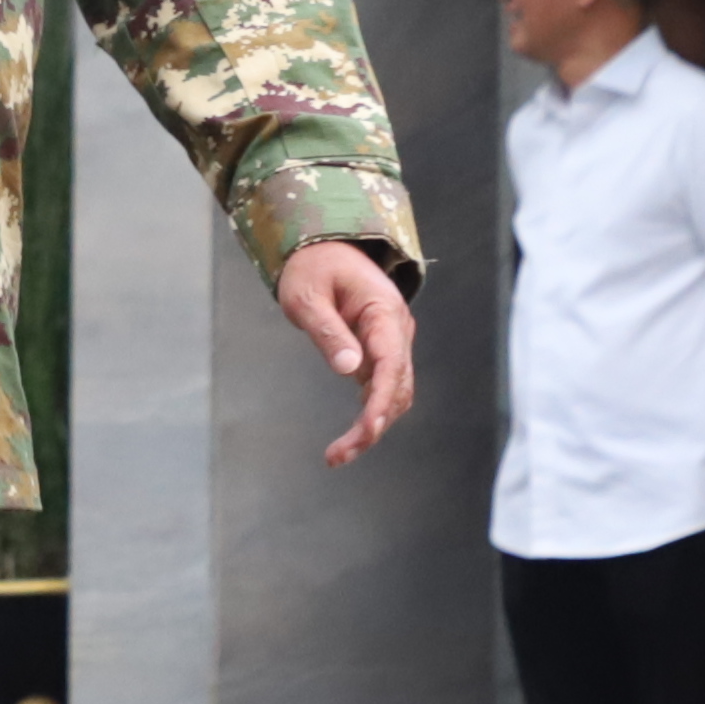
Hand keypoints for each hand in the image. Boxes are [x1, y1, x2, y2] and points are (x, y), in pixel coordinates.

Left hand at [277, 240, 416, 465]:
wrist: (323, 248)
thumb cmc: (311, 268)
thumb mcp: (307, 296)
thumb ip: (328, 331)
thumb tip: (349, 369)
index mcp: (384, 311)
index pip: (391, 363)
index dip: (381, 401)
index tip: (367, 431)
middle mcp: (396, 329)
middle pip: (397, 386)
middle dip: (374, 425)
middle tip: (339, 456)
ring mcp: (392, 341)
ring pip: (395, 393)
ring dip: (374, 426)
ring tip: (339, 454)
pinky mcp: (381, 352)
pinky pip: (384, 388)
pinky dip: (371, 414)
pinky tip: (349, 437)